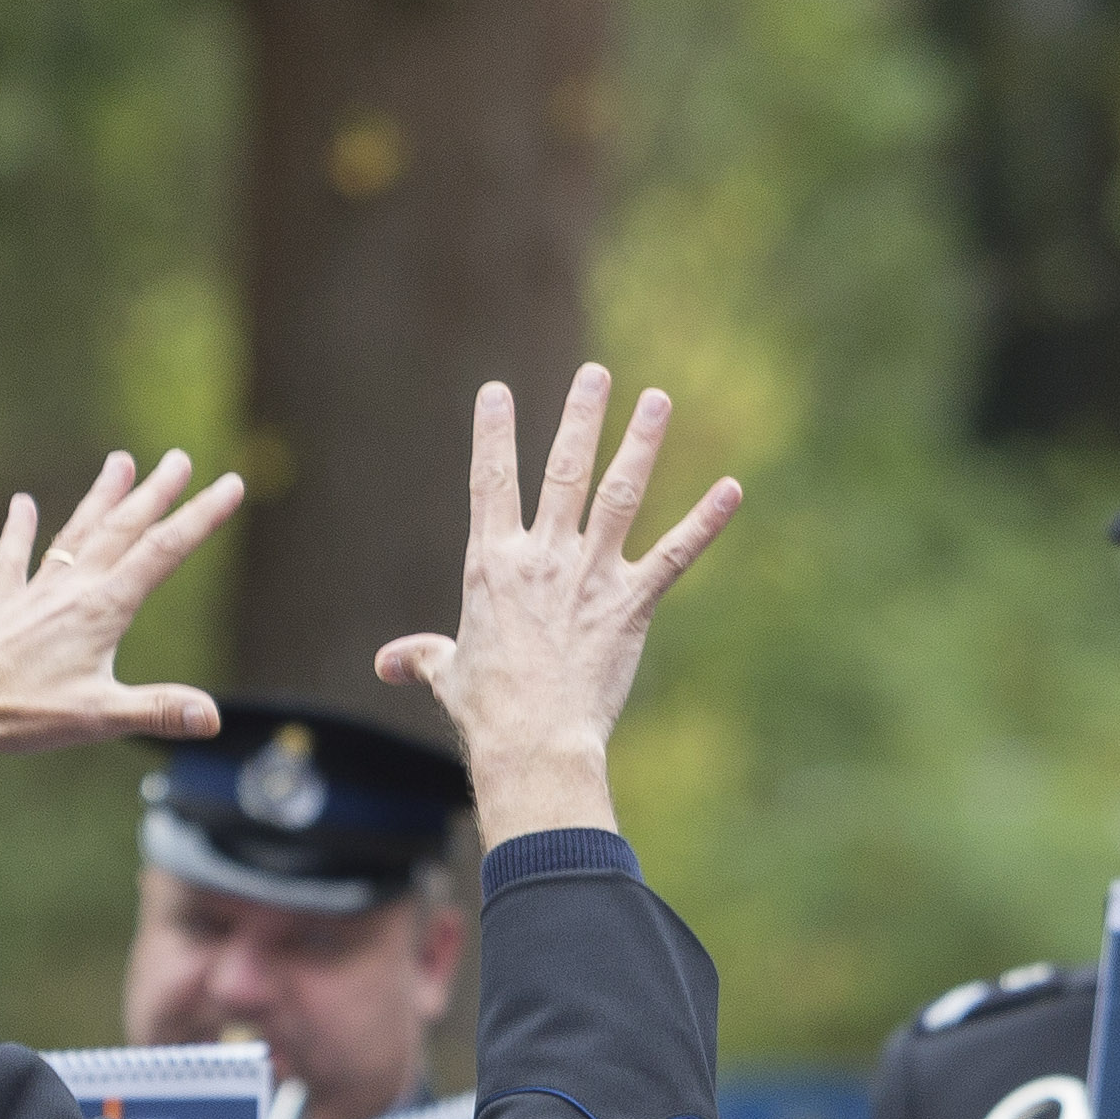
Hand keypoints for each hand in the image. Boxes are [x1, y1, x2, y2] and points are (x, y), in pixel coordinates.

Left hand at [0, 451, 248, 760]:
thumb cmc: (20, 713)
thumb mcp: (98, 717)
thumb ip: (157, 710)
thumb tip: (212, 717)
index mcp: (102, 609)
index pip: (162, 552)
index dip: (200, 517)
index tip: (231, 485)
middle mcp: (71, 589)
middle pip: (122, 529)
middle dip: (155, 493)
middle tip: (180, 458)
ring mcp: (35, 593)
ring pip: (75, 533)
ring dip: (101, 498)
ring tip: (121, 461)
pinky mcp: (3, 606)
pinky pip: (12, 559)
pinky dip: (19, 530)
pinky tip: (23, 503)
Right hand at [371, 367, 742, 845]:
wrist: (534, 744)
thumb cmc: (487, 712)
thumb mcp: (448, 674)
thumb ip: (421, 655)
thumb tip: (387, 664)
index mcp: (492, 566)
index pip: (491, 484)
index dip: (493, 435)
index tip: (496, 392)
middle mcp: (543, 559)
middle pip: (564, 471)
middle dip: (580, 417)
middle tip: (596, 374)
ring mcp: (590, 577)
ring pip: (619, 495)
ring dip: (641, 444)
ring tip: (657, 399)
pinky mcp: (631, 605)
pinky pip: (675, 555)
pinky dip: (706, 522)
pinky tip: (732, 489)